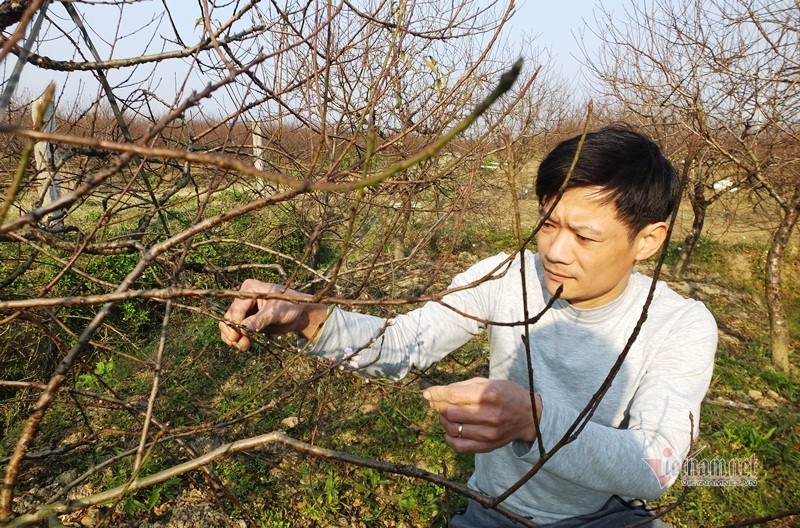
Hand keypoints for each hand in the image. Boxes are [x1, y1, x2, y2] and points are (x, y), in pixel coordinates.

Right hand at [219, 279, 324, 350]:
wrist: (299, 314)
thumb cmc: (290, 306)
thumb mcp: (276, 312)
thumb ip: (260, 319)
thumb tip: (244, 328)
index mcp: (249, 289)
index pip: (236, 309)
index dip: (235, 324)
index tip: (239, 337)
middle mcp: (243, 299)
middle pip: (229, 318)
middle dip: (233, 333)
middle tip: (242, 345)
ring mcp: (244, 311)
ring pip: (229, 326)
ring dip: (233, 338)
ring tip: (244, 347)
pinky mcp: (247, 321)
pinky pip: (236, 331)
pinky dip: (237, 340)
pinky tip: (244, 346)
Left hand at [422, 377, 541, 453]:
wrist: (529, 416)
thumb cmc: (506, 394)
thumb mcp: (488, 382)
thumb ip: (461, 386)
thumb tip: (433, 392)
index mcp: (489, 394)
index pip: (453, 395)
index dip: (436, 393)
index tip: (428, 392)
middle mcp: (489, 414)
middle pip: (451, 412)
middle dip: (437, 406)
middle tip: (435, 402)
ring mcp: (488, 433)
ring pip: (453, 429)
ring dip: (442, 421)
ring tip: (444, 414)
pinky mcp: (487, 446)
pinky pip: (459, 446)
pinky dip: (449, 438)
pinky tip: (450, 429)